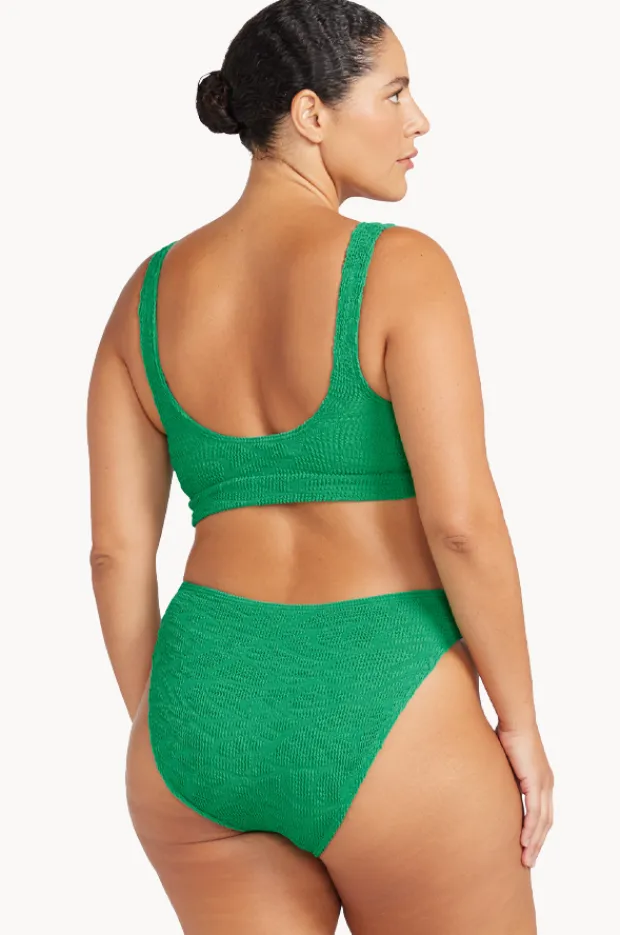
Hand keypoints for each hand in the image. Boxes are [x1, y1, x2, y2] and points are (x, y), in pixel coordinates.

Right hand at [495, 720, 553, 868]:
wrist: (514, 719)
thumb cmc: (506, 731)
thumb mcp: (502, 758)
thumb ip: (497, 771)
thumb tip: (479, 775)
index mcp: (541, 778)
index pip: (542, 812)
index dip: (536, 830)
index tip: (526, 846)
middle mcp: (547, 783)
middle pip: (546, 821)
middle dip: (537, 843)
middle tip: (527, 861)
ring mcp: (544, 784)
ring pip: (542, 822)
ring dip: (534, 842)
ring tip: (525, 859)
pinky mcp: (536, 782)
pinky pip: (535, 813)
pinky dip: (530, 830)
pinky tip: (523, 842)